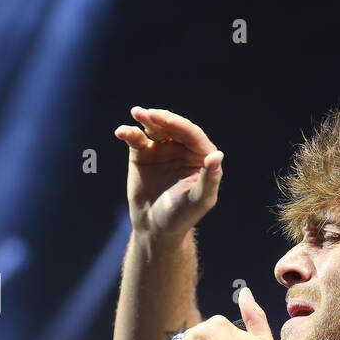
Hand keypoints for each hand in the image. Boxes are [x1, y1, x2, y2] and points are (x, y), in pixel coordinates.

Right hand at [115, 107, 222, 237]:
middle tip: (150, 114)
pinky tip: (121, 131)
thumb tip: (217, 155)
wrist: (155, 227)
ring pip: (155, 127)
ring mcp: (162, 148)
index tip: (168, 122)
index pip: (192, 135)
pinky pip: (135, 137)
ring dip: (146, 119)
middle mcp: (183, 148)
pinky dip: (128, 132)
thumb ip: (210, 179)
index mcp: (201, 156)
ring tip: (137, 113)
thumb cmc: (182, 216)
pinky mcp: (142, 152)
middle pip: (173, 127)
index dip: (181, 126)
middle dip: (162, 118)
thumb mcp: (198, 200)